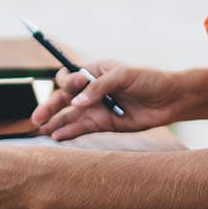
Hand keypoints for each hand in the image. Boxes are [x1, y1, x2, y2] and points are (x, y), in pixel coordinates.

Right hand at [30, 61, 186, 139]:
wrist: (171, 100)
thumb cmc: (149, 80)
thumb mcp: (124, 76)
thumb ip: (100, 87)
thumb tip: (77, 102)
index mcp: (95, 71)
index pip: (70, 76)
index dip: (67, 81)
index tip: (77, 84)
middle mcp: (92, 90)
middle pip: (64, 98)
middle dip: (49, 106)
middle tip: (37, 118)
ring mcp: (97, 108)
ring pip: (69, 115)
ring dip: (55, 122)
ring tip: (40, 131)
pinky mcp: (104, 123)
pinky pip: (82, 128)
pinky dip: (69, 132)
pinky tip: (57, 137)